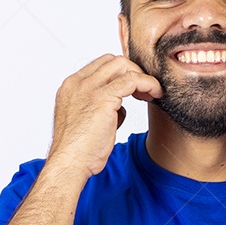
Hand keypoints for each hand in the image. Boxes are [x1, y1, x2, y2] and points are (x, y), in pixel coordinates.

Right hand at [48, 55, 161, 178]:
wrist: (69, 163)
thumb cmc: (78, 151)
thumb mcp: (85, 123)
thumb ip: (100, 109)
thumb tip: (119, 107)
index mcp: (70, 87)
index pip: (99, 65)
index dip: (120, 73)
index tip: (133, 89)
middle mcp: (78, 83)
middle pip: (112, 61)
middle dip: (132, 71)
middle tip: (144, 91)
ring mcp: (89, 89)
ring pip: (122, 65)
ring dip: (141, 76)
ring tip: (152, 93)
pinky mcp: (103, 98)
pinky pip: (132, 80)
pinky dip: (148, 83)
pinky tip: (155, 94)